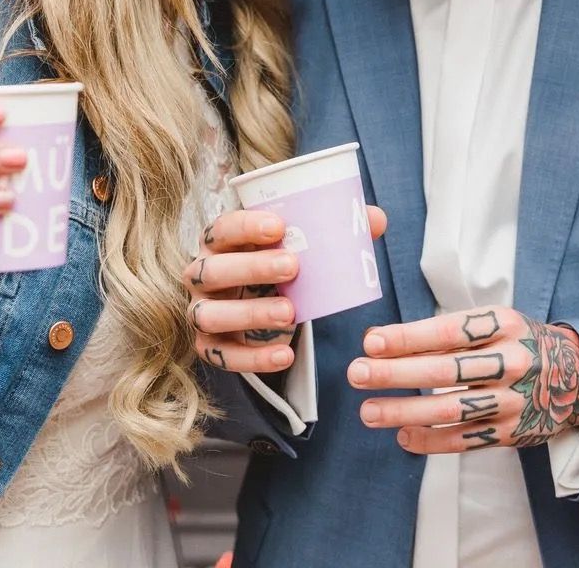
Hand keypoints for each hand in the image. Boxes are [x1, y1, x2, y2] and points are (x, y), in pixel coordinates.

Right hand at [186, 205, 388, 374]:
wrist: (258, 303)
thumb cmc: (278, 263)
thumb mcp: (299, 245)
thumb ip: (335, 230)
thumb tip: (376, 219)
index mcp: (220, 242)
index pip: (222, 228)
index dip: (245, 226)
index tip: (279, 227)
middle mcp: (202, 275)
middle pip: (213, 270)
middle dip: (250, 267)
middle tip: (293, 267)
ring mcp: (202, 311)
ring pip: (209, 315)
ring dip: (248, 313)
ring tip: (290, 314)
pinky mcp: (209, 346)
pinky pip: (222, 355)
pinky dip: (253, 358)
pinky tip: (285, 355)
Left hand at [348, 307, 578, 454]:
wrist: (575, 374)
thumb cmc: (516, 342)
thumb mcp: (494, 323)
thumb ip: (447, 333)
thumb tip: (383, 343)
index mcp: (504, 324)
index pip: (448, 332)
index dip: (408, 338)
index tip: (371, 342)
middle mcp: (511, 361)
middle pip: (445, 371)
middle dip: (396, 373)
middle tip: (357, 373)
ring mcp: (514, 400)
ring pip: (451, 410)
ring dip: (405, 412)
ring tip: (369, 411)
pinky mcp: (512, 432)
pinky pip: (464, 440)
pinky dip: (430, 441)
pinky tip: (403, 436)